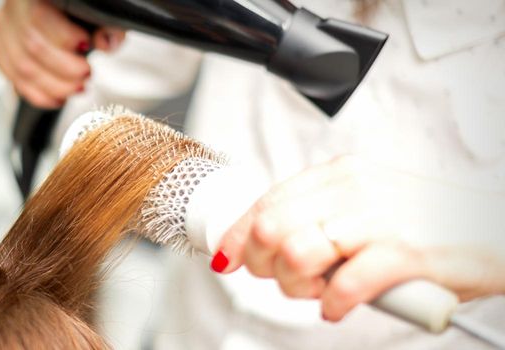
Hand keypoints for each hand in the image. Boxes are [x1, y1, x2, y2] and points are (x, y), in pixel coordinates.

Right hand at [0, 0, 124, 107]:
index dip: (65, 38)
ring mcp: (3, 30)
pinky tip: (59, 98)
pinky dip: (40, 95)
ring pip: (22, 68)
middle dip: (65, 70)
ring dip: (55, 86)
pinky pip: (14, 80)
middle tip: (86, 75)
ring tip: (77, 88)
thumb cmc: (79, 13)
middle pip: (33, 47)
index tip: (86, 47)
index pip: (41, 17)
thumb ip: (108, 25)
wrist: (61, 15)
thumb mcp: (100, 13)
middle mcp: (13, 9)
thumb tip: (106, 42)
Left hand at [211, 155, 504, 321]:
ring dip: (298, 287)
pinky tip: (341, 307)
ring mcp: (381, 219)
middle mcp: (355, 189)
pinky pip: (345, 284)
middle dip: (266, 267)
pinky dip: (334, 304)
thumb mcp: (364, 206)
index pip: (266, 202)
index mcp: (340, 174)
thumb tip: (254, 247)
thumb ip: (316, 217)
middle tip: (290, 281)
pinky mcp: (408, 253)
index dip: (238, 236)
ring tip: (321, 292)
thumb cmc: (429, 223)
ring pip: (297, 254)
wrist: (496, 227)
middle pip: (271, 229)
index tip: (228, 259)